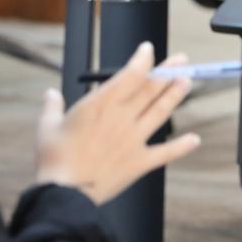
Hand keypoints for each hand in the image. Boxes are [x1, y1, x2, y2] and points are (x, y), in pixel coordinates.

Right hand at [35, 43, 199, 204]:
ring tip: (187, 82)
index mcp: (101, 104)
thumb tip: (50, 93)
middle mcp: (122, 117)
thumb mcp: (47, 126)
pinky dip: (181, 146)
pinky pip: (165, 152)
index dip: (143, 60)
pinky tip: (195, 139)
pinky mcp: (139, 162)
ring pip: (160, 113)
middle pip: (151, 89)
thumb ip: (52, 106)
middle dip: (168, 72)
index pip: (130, 74)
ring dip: (175, 97)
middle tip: (182, 61)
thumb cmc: (54, 158)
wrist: (66, 192)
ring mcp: (134, 139)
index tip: (148, 49)